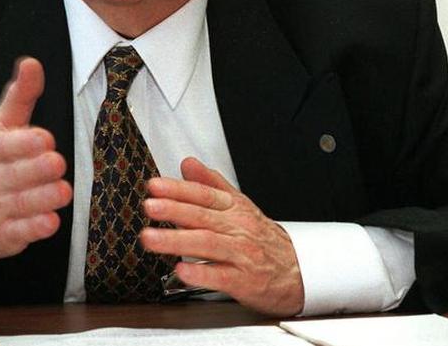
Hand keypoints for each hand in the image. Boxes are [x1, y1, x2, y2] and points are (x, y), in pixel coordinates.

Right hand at [0, 57, 72, 265]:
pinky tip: (50, 222)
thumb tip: (32, 64)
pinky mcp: (4, 236)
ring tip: (62, 191)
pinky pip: (20, 234)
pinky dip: (35, 229)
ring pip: (23, 204)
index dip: (26, 142)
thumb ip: (20, 96)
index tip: (44, 138)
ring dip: (44, 198)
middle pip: (18, 175)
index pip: (7, 144)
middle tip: (55, 163)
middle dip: (38, 169)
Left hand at [141, 157, 303, 315]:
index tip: (155, 186)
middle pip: (203, 217)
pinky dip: (200, 274)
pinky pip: (221, 277)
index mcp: (235, 209)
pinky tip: (181, 270)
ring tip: (151, 238)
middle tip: (150, 206)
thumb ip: (211, 184)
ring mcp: (241, 255)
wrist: (298, 271)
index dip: (179, 189)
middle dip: (174, 210)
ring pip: (208, 245)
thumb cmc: (262, 239)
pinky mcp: (244, 282)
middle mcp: (237, 230)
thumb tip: (188, 164)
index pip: (204, 195)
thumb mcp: (239, 205)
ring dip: (177, 241)